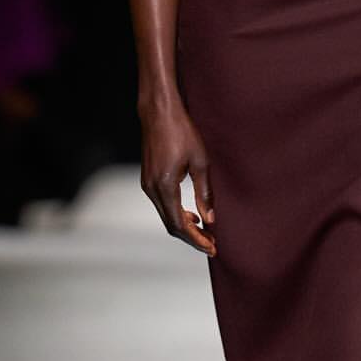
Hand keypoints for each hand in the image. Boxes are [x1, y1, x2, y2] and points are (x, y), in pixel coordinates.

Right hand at [140, 100, 216, 255]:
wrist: (158, 113)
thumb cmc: (181, 132)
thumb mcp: (201, 162)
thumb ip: (205, 193)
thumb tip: (210, 220)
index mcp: (165, 186)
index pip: (180, 224)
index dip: (196, 239)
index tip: (212, 247)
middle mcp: (152, 189)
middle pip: (171, 225)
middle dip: (192, 238)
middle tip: (212, 244)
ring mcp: (147, 185)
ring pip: (166, 216)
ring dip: (185, 227)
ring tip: (205, 232)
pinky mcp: (147, 180)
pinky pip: (162, 205)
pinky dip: (176, 214)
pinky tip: (191, 214)